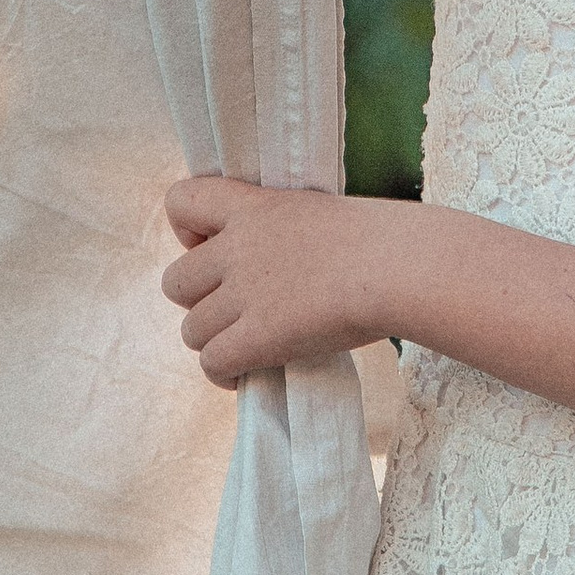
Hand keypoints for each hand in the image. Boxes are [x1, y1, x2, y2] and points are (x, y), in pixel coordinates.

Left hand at [161, 178, 397, 384]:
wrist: (399, 267)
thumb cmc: (382, 242)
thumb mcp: (320, 216)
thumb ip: (285, 236)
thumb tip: (284, 274)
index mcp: (253, 207)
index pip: (180, 200)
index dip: (187, 232)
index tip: (217, 248)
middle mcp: (237, 248)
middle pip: (174, 283)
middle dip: (199, 301)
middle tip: (239, 309)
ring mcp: (244, 294)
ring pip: (191, 330)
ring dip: (214, 342)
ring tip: (247, 347)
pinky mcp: (257, 336)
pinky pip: (211, 363)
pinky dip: (224, 374)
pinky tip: (249, 372)